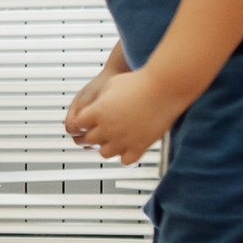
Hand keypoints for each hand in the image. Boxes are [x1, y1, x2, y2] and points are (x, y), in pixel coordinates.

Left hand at [68, 68, 190, 164]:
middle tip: (98, 131)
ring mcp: (123, 140)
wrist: (165, 88)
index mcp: (97, 112)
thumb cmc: (140, 82)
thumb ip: (99, 99)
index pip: (77, 125)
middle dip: (91, 135)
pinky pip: (125, 161)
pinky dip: (125, 155)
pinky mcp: (139, 147)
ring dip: (106, 146)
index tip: (87, 121)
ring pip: (104, 153)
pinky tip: (129, 146)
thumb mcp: (112, 84)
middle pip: (88, 140)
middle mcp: (107, 128)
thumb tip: (93, 108)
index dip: (82, 122)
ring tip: (114, 139)